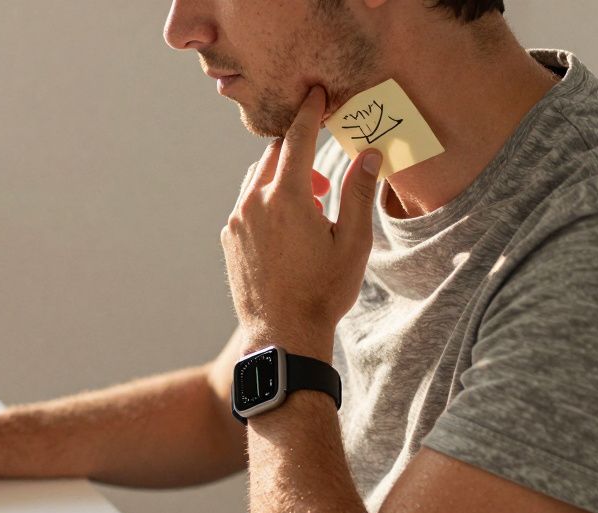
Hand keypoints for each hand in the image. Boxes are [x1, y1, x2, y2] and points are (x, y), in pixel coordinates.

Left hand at [221, 85, 381, 358]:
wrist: (282, 334)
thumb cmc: (323, 291)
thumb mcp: (353, 242)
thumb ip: (359, 193)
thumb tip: (369, 154)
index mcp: (286, 197)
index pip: (297, 139)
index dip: (308, 112)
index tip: (314, 92)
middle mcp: (253, 202)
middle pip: (273, 155)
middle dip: (297, 149)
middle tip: (321, 165)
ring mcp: (236, 221)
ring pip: (257, 179)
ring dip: (281, 178)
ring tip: (309, 204)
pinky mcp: (228, 239)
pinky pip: (246, 205)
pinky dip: (265, 201)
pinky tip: (287, 227)